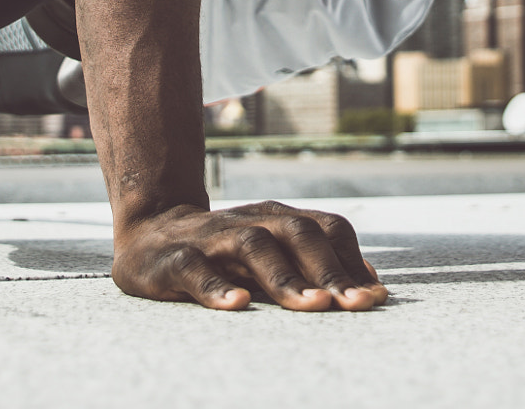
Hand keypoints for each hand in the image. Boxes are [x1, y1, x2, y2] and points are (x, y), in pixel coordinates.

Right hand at [112, 200, 390, 310]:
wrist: (149, 234)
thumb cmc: (224, 255)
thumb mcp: (273, 255)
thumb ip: (316, 267)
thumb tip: (373, 287)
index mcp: (278, 219)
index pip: (327, 229)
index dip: (352, 261)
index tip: (376, 298)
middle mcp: (250, 222)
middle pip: (298, 233)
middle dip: (330, 270)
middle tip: (355, 305)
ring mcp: (212, 238)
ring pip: (254, 246)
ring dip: (286, 277)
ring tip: (311, 307)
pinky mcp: (174, 258)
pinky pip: (196, 269)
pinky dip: (217, 286)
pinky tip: (236, 306)